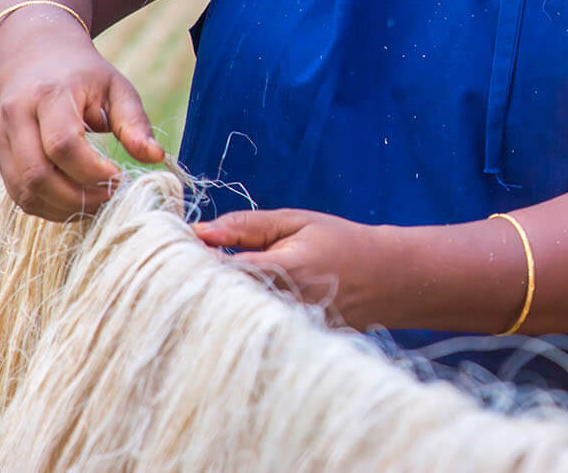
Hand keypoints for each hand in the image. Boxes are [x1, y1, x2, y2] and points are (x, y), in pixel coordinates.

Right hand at [0, 17, 162, 220]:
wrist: (33, 58)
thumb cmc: (83, 76)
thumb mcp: (116, 87)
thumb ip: (134, 123)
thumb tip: (156, 156)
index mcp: (49, 95)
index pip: (63, 144)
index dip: (92, 171)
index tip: (120, 176)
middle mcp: (16, 116)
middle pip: (38, 174)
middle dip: (78, 197)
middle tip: (111, 195)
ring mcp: (0, 137)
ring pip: (25, 191)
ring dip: (63, 207)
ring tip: (97, 200)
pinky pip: (19, 194)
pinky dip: (48, 206)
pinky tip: (75, 201)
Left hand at [195, 208, 407, 329]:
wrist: (388, 279)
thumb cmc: (341, 242)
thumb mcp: (297, 222)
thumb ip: (247, 226)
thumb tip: (198, 231)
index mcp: (282, 271)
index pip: (217, 271)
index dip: (192, 260)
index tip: (179, 247)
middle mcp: (281, 307)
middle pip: (217, 301)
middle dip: (197, 283)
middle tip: (186, 266)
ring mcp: (285, 331)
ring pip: (229, 320)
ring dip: (215, 302)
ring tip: (213, 284)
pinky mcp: (288, 344)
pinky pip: (248, 333)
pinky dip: (236, 318)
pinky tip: (238, 305)